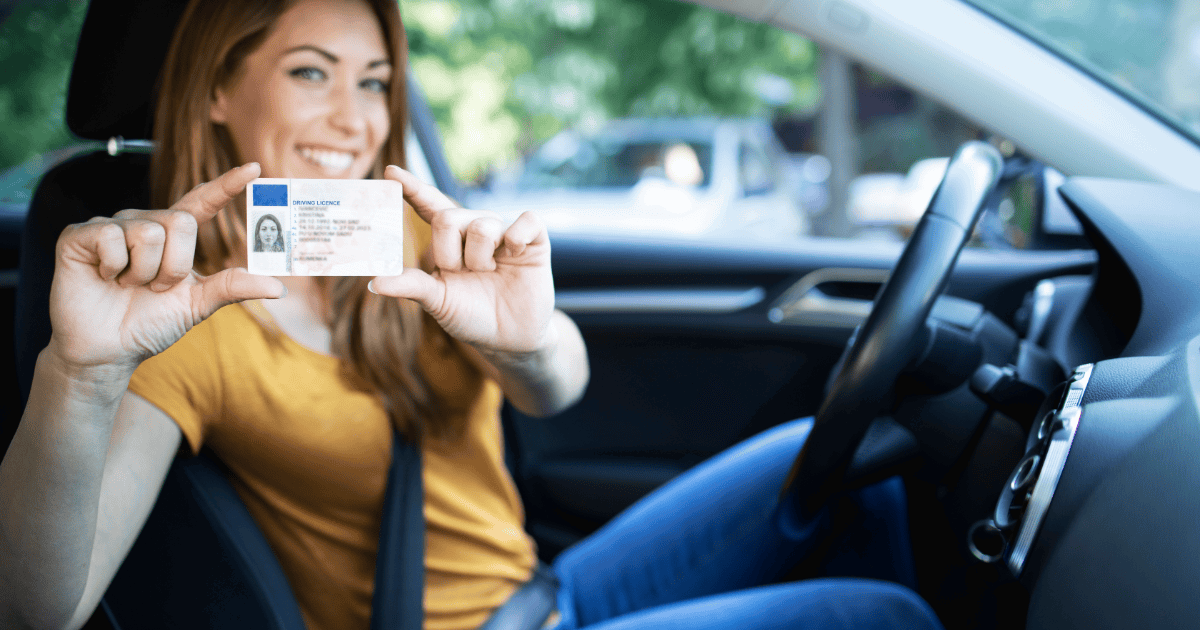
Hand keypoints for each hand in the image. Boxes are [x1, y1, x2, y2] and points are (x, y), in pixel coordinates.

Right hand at [47, 163, 285, 372]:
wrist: (107, 350)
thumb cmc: (150, 323)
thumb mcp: (197, 304)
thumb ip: (233, 288)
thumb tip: (279, 287)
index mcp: (174, 235)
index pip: (203, 201)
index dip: (227, 184)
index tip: (254, 168)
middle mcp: (145, 222)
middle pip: (181, 222)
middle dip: (175, 266)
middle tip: (154, 288)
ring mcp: (112, 225)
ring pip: (150, 233)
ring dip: (145, 272)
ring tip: (127, 285)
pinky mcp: (80, 234)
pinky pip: (113, 237)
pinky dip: (116, 268)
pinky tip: (104, 278)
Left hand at [369, 165, 554, 354]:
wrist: (509, 340)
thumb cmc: (471, 317)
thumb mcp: (438, 302)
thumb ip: (411, 286)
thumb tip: (374, 282)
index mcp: (448, 241)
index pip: (428, 206)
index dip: (412, 188)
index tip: (391, 171)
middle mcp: (474, 229)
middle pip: (449, 218)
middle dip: (450, 254)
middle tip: (464, 274)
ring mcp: (504, 233)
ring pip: (482, 224)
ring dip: (480, 258)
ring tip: (489, 274)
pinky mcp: (534, 240)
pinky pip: (526, 220)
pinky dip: (518, 235)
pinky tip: (514, 252)